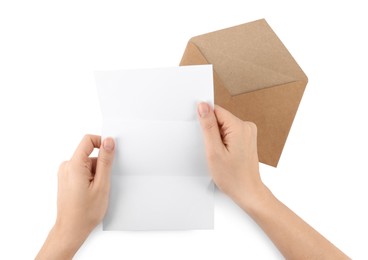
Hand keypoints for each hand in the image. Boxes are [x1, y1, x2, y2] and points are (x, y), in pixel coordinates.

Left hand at [36, 135, 114, 259]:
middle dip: (101, 164)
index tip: (112, 153)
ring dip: (96, 173)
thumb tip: (109, 141)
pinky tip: (92, 191)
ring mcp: (65, 173)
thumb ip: (106, 161)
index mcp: (74, 165)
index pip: (88, 140)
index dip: (102, 142)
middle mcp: (67, 166)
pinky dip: (90, 177)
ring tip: (97, 190)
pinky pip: (82, 170)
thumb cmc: (85, 212)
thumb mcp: (102, 184)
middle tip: (104, 181)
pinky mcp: (67, 179)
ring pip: (87, 163)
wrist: (71, 230)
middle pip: (89, 153)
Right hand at [197, 103, 348, 258]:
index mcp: (240, 126)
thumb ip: (208, 126)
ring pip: (223, 126)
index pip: (216, 111)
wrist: (248, 192)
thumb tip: (202, 105)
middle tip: (212, 150)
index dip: (206, 122)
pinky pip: (229, 133)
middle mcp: (247, 126)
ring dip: (217, 138)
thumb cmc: (232, 177)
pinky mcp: (246, 138)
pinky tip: (224, 155)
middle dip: (211, 132)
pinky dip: (223, 142)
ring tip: (220, 154)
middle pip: (220, 118)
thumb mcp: (214, 151)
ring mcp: (248, 132)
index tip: (204, 137)